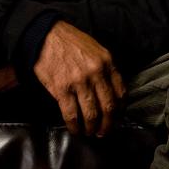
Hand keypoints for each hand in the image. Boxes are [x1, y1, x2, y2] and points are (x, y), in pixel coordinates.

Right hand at [33, 21, 125, 136]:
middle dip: (107, 125)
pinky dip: (75, 127)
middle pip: (108, 107)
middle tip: (103, 132)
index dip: (120, 110)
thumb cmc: (71, 42)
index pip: (120, 92)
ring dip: (91, 128)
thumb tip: (111, 92)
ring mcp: (79, 81)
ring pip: (91, 115)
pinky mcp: (62, 89)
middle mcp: (96, 72)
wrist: (47, 36)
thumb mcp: (96, 49)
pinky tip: (75, 129)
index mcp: (107, 61)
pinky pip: (72, 115)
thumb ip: (105, 68)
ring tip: (89, 132)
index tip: (116, 118)